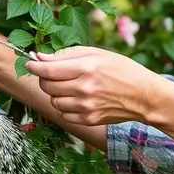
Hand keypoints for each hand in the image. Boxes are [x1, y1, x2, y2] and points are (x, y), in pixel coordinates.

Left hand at [25, 46, 160, 125]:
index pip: (48, 69)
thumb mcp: (98, 54)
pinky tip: (77, 99)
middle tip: (53, 73)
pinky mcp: (88, 119)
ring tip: (70, 86)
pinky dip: (65, 106)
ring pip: (53, 101)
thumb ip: (68, 54)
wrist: (144, 96)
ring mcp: (86, 106)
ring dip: (56, 93)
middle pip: (47, 86)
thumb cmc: (122, 70)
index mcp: (87, 67)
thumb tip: (40, 57)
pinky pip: (63, 114)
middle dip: (45, 78)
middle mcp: (84, 88)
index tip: (29, 62)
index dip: (34, 66)